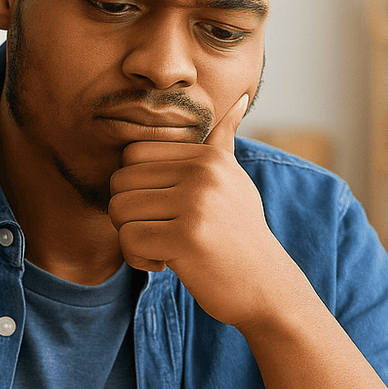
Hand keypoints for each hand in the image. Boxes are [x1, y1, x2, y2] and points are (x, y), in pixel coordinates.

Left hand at [109, 94, 296, 328]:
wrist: (268, 289)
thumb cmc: (242, 236)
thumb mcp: (235, 182)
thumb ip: (224, 142)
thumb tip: (239, 99)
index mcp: (208, 156)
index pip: (133, 154)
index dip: (137, 188)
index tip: (164, 211)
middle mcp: (203, 173)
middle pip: (120, 181)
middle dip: (129, 214)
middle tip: (159, 234)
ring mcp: (196, 203)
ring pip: (119, 210)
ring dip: (132, 238)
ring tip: (164, 249)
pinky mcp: (187, 238)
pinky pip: (128, 240)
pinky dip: (138, 259)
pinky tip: (166, 265)